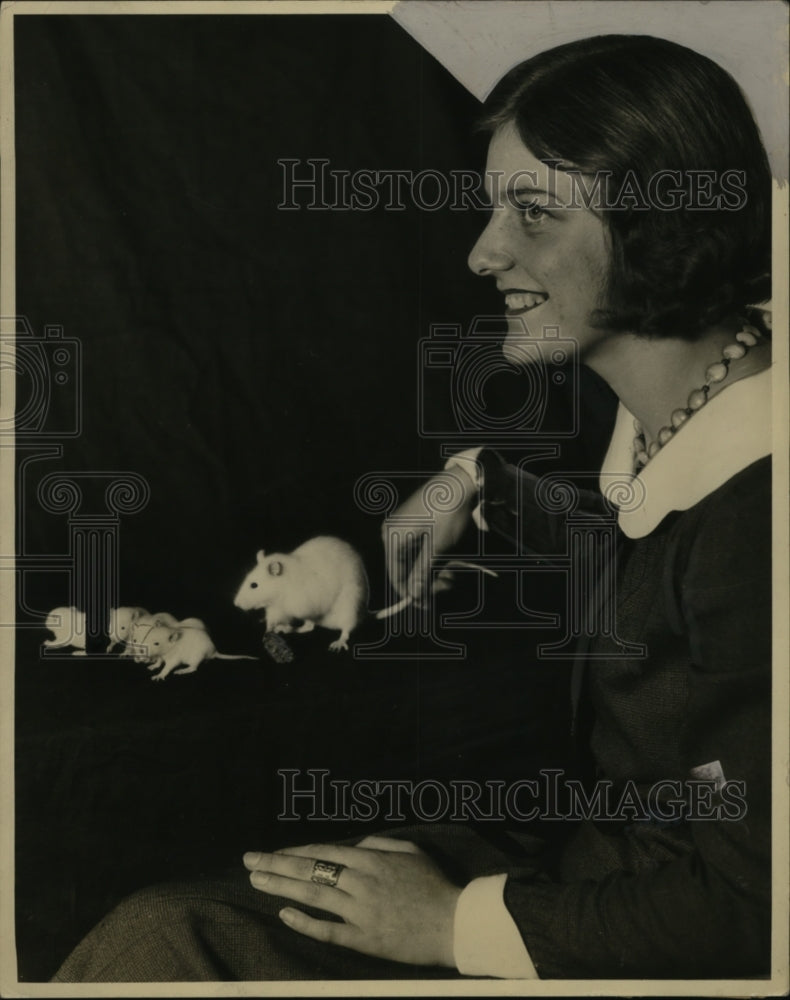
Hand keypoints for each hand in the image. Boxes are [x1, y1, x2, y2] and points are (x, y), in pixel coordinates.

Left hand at [243, 835, 462, 966]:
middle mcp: (361, 882)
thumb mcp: (410, 851)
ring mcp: (361, 911)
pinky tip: (284, 913)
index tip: (273, 851)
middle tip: (248, 861)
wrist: (455, 923)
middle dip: (276, 863)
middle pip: (310, 869)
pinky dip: (304, 922)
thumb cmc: (434, 885)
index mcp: (371, 859)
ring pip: (313, 895)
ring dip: (280, 886)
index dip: (294, 850)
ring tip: (255, 881)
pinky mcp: (364, 939)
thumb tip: (353, 846)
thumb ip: (378, 844)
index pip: (323, 851)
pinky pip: (328, 930)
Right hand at [382, 467, 476, 603]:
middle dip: (426, 579)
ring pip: (414, 557)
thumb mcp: (436, 548)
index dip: (411, 593)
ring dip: (431, 569)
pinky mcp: (414, 521)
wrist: (459, 482)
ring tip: (451, 574)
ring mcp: (402, 525)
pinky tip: (445, 561)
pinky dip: (431, 556)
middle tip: (448, 585)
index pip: (396, 574)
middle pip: (405, 567)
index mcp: (392, 537)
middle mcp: (392, 531)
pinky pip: (418, 546)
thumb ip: (422, 573)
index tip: (425, 606)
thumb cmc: (446, 514)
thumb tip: (413, 596)